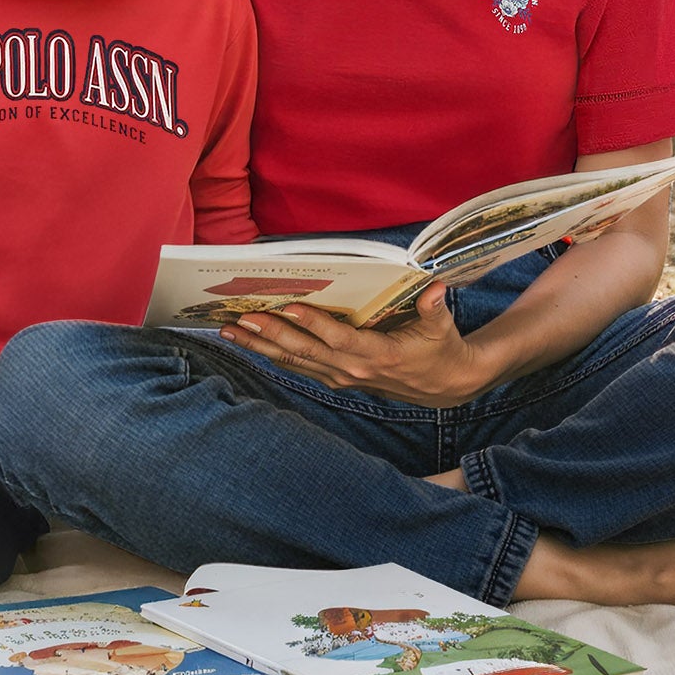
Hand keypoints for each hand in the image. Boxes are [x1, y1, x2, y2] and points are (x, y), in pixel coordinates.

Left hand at [217, 284, 492, 407]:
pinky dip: (271, 354)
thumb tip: (436, 287)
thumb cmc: (442, 349)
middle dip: (270, 333)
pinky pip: (298, 367)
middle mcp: (353, 370)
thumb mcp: (442, 328)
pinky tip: (249, 343)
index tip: (290, 307)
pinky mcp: (335, 379)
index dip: (314, 324)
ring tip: (228, 330)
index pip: (339, 340)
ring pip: (294, 362)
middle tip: (240, 316)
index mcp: (378, 355)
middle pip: (305, 352)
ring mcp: (341, 378)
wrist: (445, 386)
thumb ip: (434, 308)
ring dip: (260, 346)